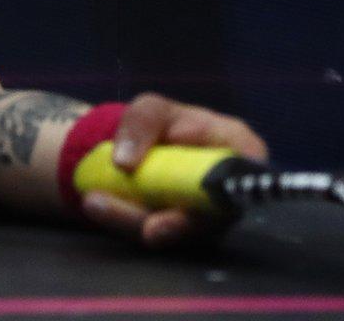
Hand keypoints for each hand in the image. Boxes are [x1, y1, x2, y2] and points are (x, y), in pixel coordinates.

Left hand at [78, 92, 267, 249]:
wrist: (142, 149)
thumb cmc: (162, 124)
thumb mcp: (150, 109)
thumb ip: (141, 124)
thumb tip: (125, 163)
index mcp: (237, 148)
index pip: (247, 168)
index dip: (231, 184)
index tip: (203, 195)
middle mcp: (229, 188)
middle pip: (211, 213)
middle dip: (177, 224)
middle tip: (148, 229)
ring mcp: (207, 215)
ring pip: (177, 230)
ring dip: (135, 221)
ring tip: (96, 202)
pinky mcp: (180, 231)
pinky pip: (154, 233)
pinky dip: (124, 221)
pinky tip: (98, 206)